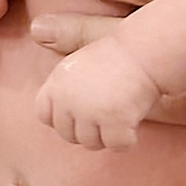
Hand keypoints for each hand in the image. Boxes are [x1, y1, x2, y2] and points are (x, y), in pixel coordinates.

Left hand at [35, 40, 162, 150]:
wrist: (147, 51)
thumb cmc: (120, 51)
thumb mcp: (83, 50)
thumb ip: (63, 61)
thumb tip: (38, 40)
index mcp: (57, 82)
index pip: (44, 114)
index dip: (62, 119)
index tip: (80, 115)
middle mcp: (68, 99)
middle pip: (68, 135)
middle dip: (87, 132)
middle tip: (107, 118)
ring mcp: (89, 112)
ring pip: (91, 143)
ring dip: (106, 137)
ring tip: (121, 120)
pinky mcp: (113, 121)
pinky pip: (116, 145)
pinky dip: (126, 140)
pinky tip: (134, 126)